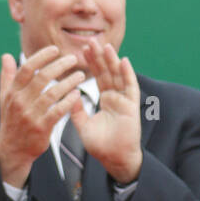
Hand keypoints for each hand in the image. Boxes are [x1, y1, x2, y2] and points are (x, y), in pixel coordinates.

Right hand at [0, 47, 85, 187]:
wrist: (12, 150)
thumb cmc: (11, 120)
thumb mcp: (5, 98)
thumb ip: (7, 76)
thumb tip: (6, 55)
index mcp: (13, 92)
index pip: (27, 69)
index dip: (41, 56)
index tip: (55, 49)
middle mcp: (20, 102)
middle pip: (42, 78)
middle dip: (59, 66)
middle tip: (73, 59)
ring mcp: (31, 115)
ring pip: (52, 94)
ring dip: (68, 82)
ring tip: (80, 75)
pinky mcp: (41, 128)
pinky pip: (57, 111)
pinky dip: (68, 102)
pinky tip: (77, 94)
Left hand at [72, 39, 142, 183]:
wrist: (114, 159)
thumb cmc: (101, 145)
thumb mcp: (83, 126)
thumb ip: (76, 110)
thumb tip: (68, 96)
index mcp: (105, 100)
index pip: (98, 77)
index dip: (91, 63)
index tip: (83, 50)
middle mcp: (115, 97)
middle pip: (107, 72)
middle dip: (100, 57)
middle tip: (91, 41)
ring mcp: (124, 100)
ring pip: (118, 76)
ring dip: (112, 60)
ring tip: (105, 45)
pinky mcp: (131, 105)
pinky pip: (130, 86)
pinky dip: (127, 73)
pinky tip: (123, 60)